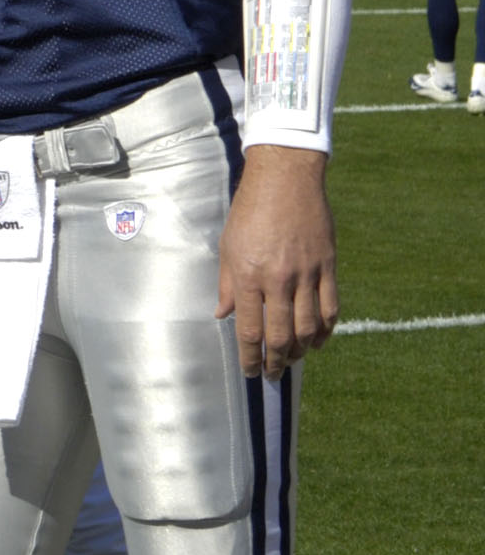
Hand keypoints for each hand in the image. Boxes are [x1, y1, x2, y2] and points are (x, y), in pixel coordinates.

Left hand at [218, 145, 337, 377]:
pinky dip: (327, 330)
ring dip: (303, 351)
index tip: (250, 371)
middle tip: (273, 375)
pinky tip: (320, 341)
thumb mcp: (228, 246)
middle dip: (277, 362)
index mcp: (248, 276)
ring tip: (294, 360)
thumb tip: (222, 315)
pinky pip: (331, 307)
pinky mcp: (328, 266)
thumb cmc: (249, 210)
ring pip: (310, 327)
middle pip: (282, 335)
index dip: (250, 357)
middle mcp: (279, 279)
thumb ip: (227, 285)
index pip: (250, 330)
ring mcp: (307, 274)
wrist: (285, 179)